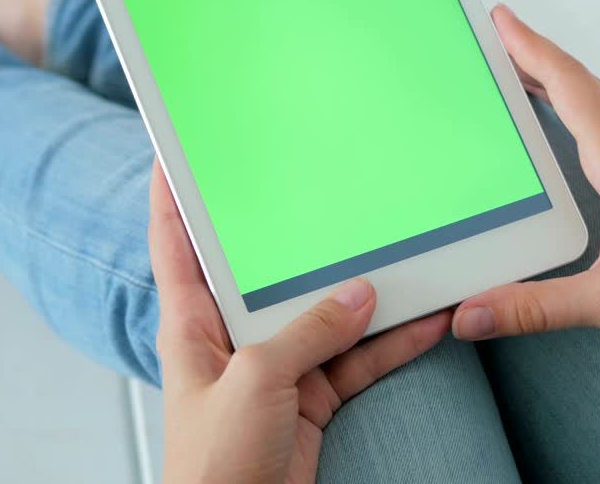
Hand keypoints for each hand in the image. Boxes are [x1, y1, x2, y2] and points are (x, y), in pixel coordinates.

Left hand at [147, 159, 451, 483]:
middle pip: (267, 273)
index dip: (172, 194)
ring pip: (325, 317)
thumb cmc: (214, 467)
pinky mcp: (313, 402)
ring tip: (405, 251)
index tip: (180, 148)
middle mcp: (234, 340)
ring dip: (365, 294)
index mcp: (193, 324)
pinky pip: (357, 360)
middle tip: (327, 185)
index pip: (176, 242)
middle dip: (298, 236)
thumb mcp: (255, 384)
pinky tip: (427, 321)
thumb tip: (358, 295)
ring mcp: (276, 371)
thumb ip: (306, 333)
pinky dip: (392, 344)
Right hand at [452, 6, 599, 353]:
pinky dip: (584, 105)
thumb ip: (537, 308)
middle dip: (534, 54)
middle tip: (495, 36)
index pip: (568, 87)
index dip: (530, 48)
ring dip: (559, 78)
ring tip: (522, 71)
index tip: (500, 19)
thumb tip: (474, 313)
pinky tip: (575, 123)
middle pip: (580, 83)